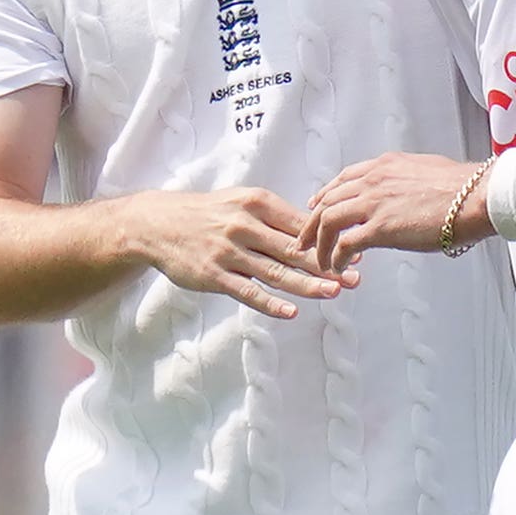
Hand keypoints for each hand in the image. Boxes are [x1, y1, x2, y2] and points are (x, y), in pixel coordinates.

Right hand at [125, 187, 339, 320]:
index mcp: (256, 204)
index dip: (330, 240)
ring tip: (334, 293)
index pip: (301, 225)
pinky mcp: (213, 275)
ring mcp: (228, 252)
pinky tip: (290, 311)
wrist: (159, 223)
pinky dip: (269, 303)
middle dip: (327, 265)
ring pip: (274, 272)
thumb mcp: (243, 203)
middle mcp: (244, 226)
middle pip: (293, 250)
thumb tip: (319, 232)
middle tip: (354, 278)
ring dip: (306, 285)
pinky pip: (246, 291)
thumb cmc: (211, 213)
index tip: (356, 252)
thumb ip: (277, 218)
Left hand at [301, 153, 485, 271]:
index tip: (319, 206)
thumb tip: (408, 195)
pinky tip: (338, 266)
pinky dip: (336, 257)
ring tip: (318, 258)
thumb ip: (407, 182)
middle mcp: (373, 180)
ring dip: (319, 242)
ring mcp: (374, 202)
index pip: (344, 179)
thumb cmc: (464, 188)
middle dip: (312, 221)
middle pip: (328, 200)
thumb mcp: (426, 172)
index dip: (326, 194)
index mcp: (384, 166)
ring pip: (328, 221)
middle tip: (305, 238)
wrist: (476, 196)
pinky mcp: (380, 227)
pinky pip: (345, 244)